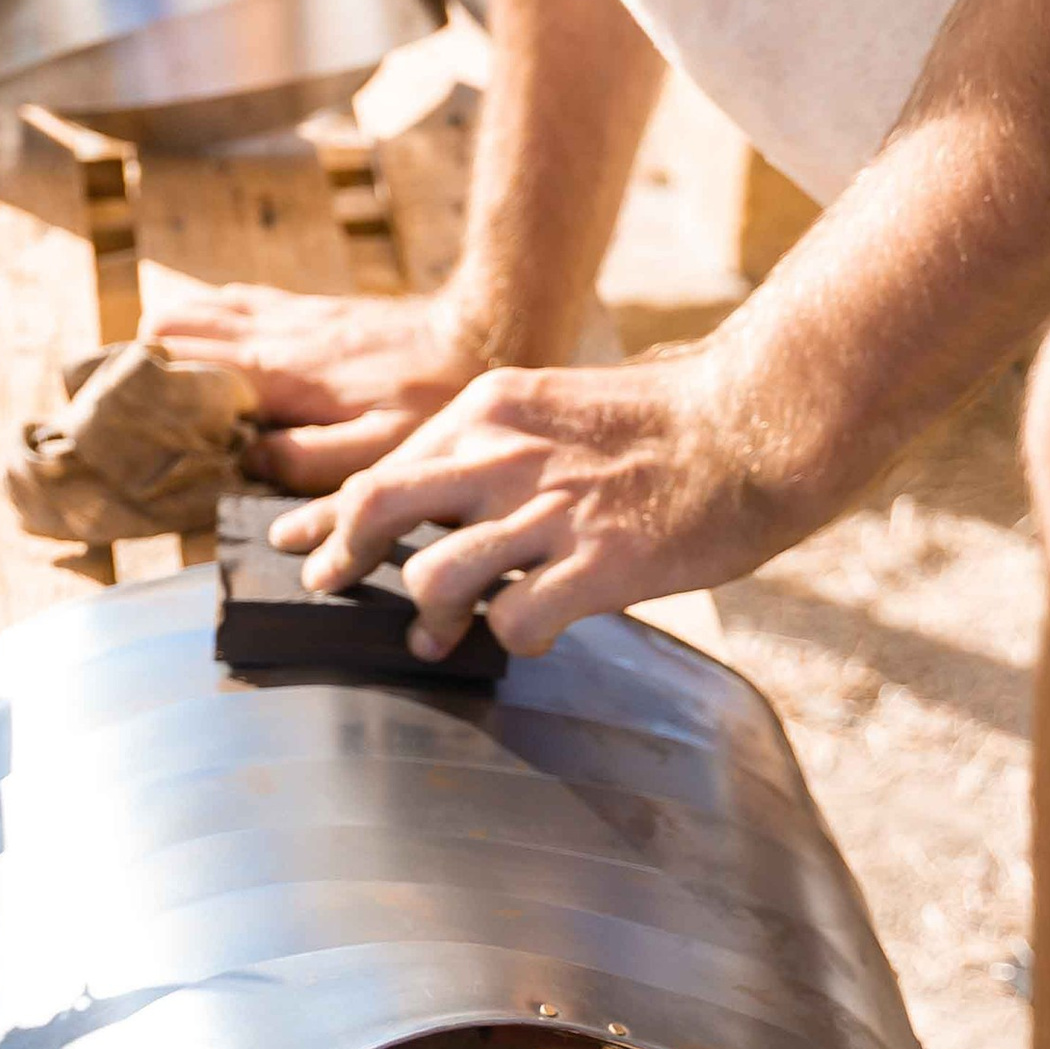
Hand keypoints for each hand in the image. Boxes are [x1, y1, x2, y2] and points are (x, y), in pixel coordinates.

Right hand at [147, 281, 481, 488]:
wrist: (485, 329)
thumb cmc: (434, 401)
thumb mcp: (376, 452)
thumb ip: (304, 461)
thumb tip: (244, 461)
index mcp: (282, 372)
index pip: (186, 366)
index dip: (142, 386)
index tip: (109, 411)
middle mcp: (278, 332)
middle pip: (181, 327)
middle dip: (143, 358)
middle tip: (116, 395)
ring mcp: (296, 314)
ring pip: (209, 308)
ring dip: (173, 333)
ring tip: (145, 366)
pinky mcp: (318, 308)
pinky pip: (245, 299)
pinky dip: (212, 315)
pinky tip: (209, 329)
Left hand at [277, 347, 785, 659]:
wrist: (752, 425)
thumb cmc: (656, 426)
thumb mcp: (550, 412)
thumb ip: (485, 455)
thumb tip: (424, 508)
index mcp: (489, 409)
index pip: (380, 466)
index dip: (328, 515)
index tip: (297, 544)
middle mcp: (504, 454)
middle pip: (377, 508)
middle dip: (342, 558)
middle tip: (330, 587)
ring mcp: (548, 510)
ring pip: (435, 577)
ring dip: (426, 617)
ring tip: (437, 635)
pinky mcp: (597, 563)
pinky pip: (515, 622)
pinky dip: (507, 639)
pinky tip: (529, 633)